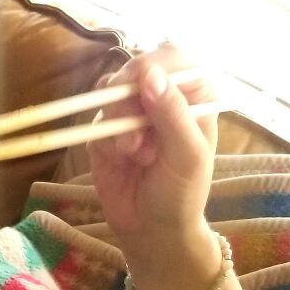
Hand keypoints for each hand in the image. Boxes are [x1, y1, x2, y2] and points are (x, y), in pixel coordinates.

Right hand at [88, 45, 219, 289]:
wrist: (150, 230)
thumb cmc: (181, 194)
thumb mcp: (187, 157)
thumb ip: (172, 114)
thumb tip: (148, 75)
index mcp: (194, 96)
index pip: (175, 59)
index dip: (155, 64)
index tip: (140, 82)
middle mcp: (162, 98)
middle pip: (137, 69)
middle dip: (130, 98)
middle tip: (133, 135)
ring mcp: (131, 113)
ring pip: (111, 91)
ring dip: (117, 119)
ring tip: (132, 152)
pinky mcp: (105, 132)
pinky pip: (95, 118)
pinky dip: (104, 136)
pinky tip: (120, 158)